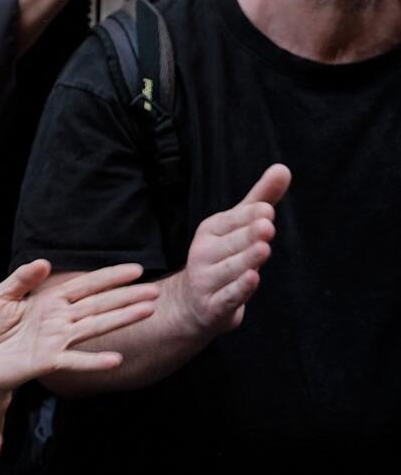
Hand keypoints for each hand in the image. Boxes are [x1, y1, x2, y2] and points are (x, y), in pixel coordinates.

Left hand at [0, 259, 158, 390]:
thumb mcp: (1, 297)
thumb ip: (22, 279)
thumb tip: (44, 262)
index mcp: (51, 302)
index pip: (86, 286)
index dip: (110, 277)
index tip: (136, 270)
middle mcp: (60, 320)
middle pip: (99, 305)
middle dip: (127, 297)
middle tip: (155, 291)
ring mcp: (57, 340)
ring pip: (95, 327)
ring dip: (121, 319)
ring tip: (147, 311)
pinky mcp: (49, 361)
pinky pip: (75, 360)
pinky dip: (94, 360)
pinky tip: (115, 358)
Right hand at [176, 163, 289, 335]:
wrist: (191, 304)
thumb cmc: (220, 259)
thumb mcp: (237, 227)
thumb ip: (260, 199)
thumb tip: (283, 168)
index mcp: (210, 231)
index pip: (232, 221)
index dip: (249, 217)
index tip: (266, 210)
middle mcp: (203, 254)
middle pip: (233, 244)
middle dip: (248, 236)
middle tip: (266, 226)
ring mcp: (206, 281)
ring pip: (231, 269)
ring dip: (246, 260)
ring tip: (263, 249)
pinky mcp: (213, 306)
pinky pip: (228, 296)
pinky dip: (239, 289)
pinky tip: (252, 279)